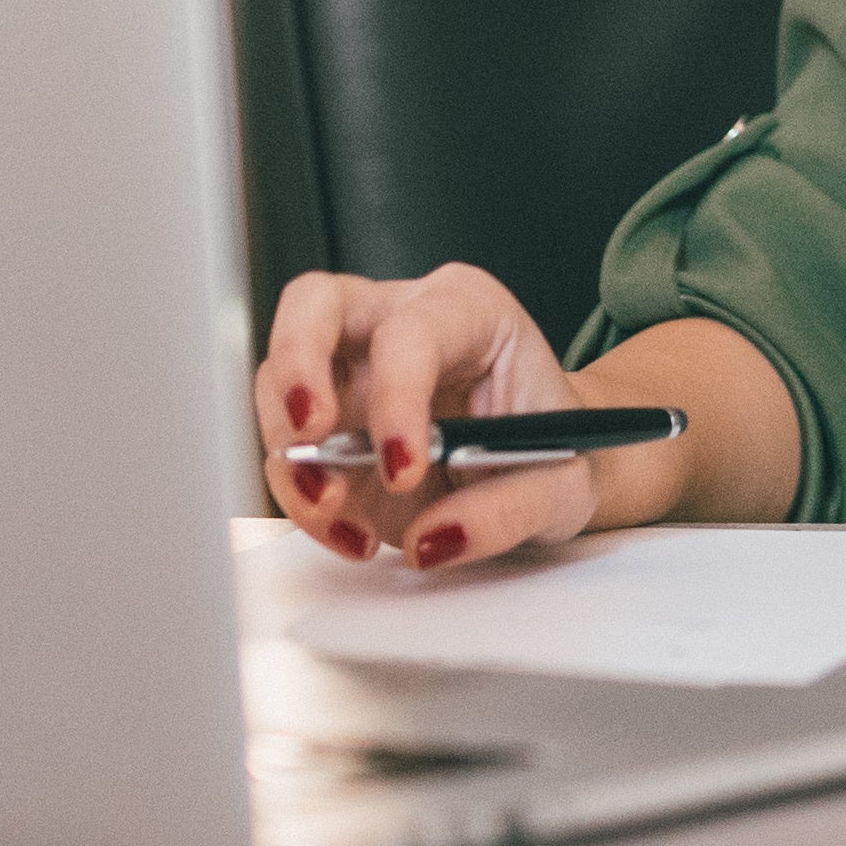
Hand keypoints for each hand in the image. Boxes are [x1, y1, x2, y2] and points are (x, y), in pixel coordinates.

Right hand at [252, 263, 623, 573]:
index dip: (397, 397)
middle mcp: (397, 320)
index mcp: (470, 309)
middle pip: (314, 308)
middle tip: (309, 436)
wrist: (546, 468)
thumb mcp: (567, 484)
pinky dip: (301, 499)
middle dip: (296, 369)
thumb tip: (434, 537)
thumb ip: (508, 510)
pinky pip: (289, 454)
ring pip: (278, 382)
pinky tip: (349, 532)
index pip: (411, 333)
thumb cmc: (558, 449)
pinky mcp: (328, 424)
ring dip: (292, 455)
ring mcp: (352, 368)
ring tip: (335, 510)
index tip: (402, 468)